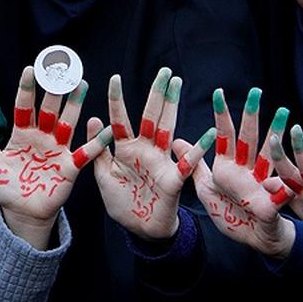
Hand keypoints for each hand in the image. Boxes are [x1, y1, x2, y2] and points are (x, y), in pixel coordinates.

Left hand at [0, 66, 111, 248]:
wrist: (20, 212)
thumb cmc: (4, 185)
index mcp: (22, 133)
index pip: (25, 106)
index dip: (27, 88)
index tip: (30, 68)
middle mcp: (42, 137)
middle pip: (49, 109)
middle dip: (54, 89)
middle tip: (61, 67)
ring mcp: (57, 150)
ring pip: (67, 123)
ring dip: (75, 105)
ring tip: (81, 85)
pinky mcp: (69, 167)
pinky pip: (85, 153)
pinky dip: (96, 142)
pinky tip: (105, 129)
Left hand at [94, 68, 214, 239]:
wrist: (140, 230)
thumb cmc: (122, 202)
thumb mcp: (103, 176)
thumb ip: (98, 149)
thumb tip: (94, 118)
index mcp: (126, 149)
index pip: (121, 119)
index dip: (118, 99)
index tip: (115, 77)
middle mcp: (145, 150)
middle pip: (150, 117)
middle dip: (157, 94)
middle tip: (164, 71)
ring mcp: (160, 162)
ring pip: (167, 129)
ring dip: (172, 108)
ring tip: (178, 85)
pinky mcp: (173, 180)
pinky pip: (186, 163)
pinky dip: (197, 150)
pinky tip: (208, 134)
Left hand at [191, 88, 295, 257]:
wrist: (251, 239)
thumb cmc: (231, 212)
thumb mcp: (206, 188)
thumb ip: (194, 165)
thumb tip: (175, 140)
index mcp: (230, 166)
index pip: (226, 135)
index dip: (221, 115)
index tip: (218, 92)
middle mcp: (248, 171)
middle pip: (250, 140)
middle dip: (252, 116)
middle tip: (255, 91)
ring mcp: (262, 186)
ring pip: (271, 159)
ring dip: (276, 138)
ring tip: (284, 117)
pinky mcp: (271, 207)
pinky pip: (278, 197)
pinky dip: (282, 190)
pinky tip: (287, 180)